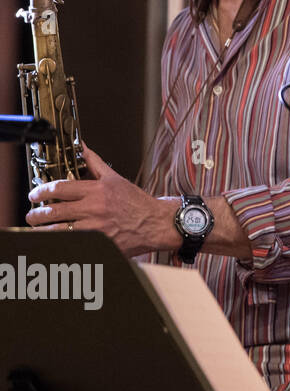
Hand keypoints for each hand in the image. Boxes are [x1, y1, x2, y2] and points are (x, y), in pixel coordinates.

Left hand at [26, 144, 176, 257]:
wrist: (156, 223)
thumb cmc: (137, 202)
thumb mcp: (115, 178)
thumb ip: (94, 163)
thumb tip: (82, 147)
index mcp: (97, 191)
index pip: (59, 189)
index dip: (41, 191)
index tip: (34, 195)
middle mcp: (94, 209)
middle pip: (54, 211)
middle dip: (36, 214)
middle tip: (32, 215)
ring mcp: (96, 228)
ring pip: (58, 230)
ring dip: (43, 230)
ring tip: (39, 228)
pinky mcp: (99, 243)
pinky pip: (72, 242)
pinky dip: (60, 241)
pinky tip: (56, 238)